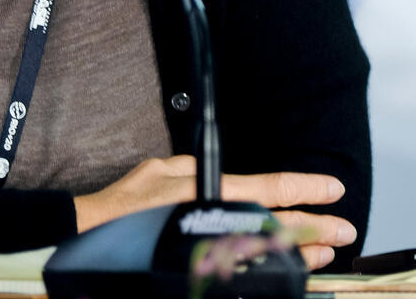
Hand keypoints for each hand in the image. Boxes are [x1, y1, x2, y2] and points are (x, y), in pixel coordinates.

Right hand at [73, 155, 355, 270]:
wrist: (96, 234)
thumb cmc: (126, 201)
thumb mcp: (166, 170)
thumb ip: (199, 175)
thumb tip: (229, 182)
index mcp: (210, 188)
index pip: (270, 187)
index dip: (305, 189)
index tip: (333, 189)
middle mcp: (217, 219)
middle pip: (279, 224)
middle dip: (315, 228)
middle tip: (344, 230)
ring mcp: (213, 248)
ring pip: (269, 251)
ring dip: (300, 252)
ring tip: (324, 252)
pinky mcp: (203, 270)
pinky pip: (246, 271)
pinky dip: (269, 268)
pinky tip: (286, 269)